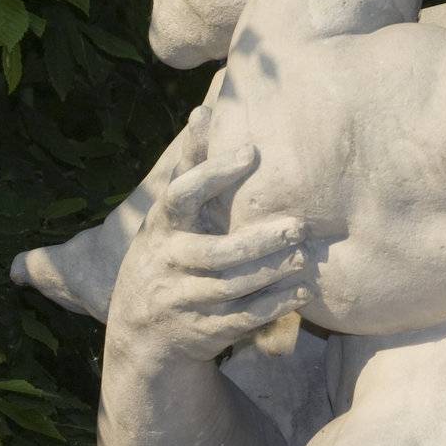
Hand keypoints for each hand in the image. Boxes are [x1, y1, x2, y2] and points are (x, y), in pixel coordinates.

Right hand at [107, 106, 313, 365]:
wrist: (141, 334)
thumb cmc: (169, 252)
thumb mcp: (170, 214)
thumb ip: (191, 167)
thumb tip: (203, 111)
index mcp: (161, 227)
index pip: (181, 194)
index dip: (213, 173)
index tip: (251, 152)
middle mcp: (166, 263)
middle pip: (215, 253)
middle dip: (257, 241)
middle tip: (298, 225)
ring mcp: (181, 301)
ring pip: (230, 287)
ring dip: (271, 272)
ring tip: (304, 256)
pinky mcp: (201, 331)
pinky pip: (241, 318)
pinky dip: (273, 304)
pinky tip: (301, 290)